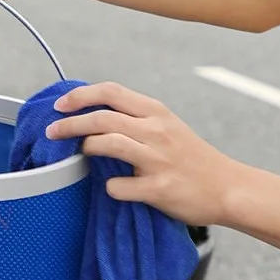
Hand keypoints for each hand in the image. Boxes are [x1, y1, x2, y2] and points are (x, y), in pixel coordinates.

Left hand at [45, 82, 238, 226]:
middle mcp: (156, 131)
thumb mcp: (166, 127)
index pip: (111, 91)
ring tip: (76, 155)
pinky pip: (120, 186)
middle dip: (70, 124)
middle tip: (51, 132)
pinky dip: (110, 187)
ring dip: (85, 148)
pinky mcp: (159, 188)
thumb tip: (90, 116)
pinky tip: (111, 188)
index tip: (59, 106)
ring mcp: (158, 159)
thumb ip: (134, 120)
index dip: (80, 96)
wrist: (228, 188)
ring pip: (109, 143)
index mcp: (155, 112)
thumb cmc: (190, 158)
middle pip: (103, 117)